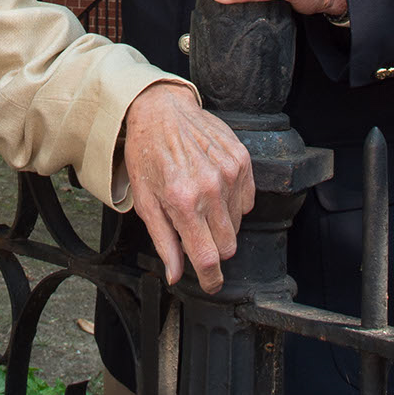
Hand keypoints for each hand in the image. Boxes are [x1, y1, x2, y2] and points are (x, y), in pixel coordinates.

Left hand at [122, 83, 253, 291]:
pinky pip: (248, 200)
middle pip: (227, 245)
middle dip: (213, 248)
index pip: (207, 257)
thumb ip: (163, 241)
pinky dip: (233, 202)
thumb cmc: (148, 153)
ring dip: (221, 223)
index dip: (211, 278)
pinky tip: (213, 187)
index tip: (211, 284)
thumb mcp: (145, 201)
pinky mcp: (242, 160)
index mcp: (183, 201)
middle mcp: (211, 188)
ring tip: (200, 202)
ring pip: (238, 224)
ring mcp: (230, 172)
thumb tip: (175, 274)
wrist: (162, 110)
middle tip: (195, 232)